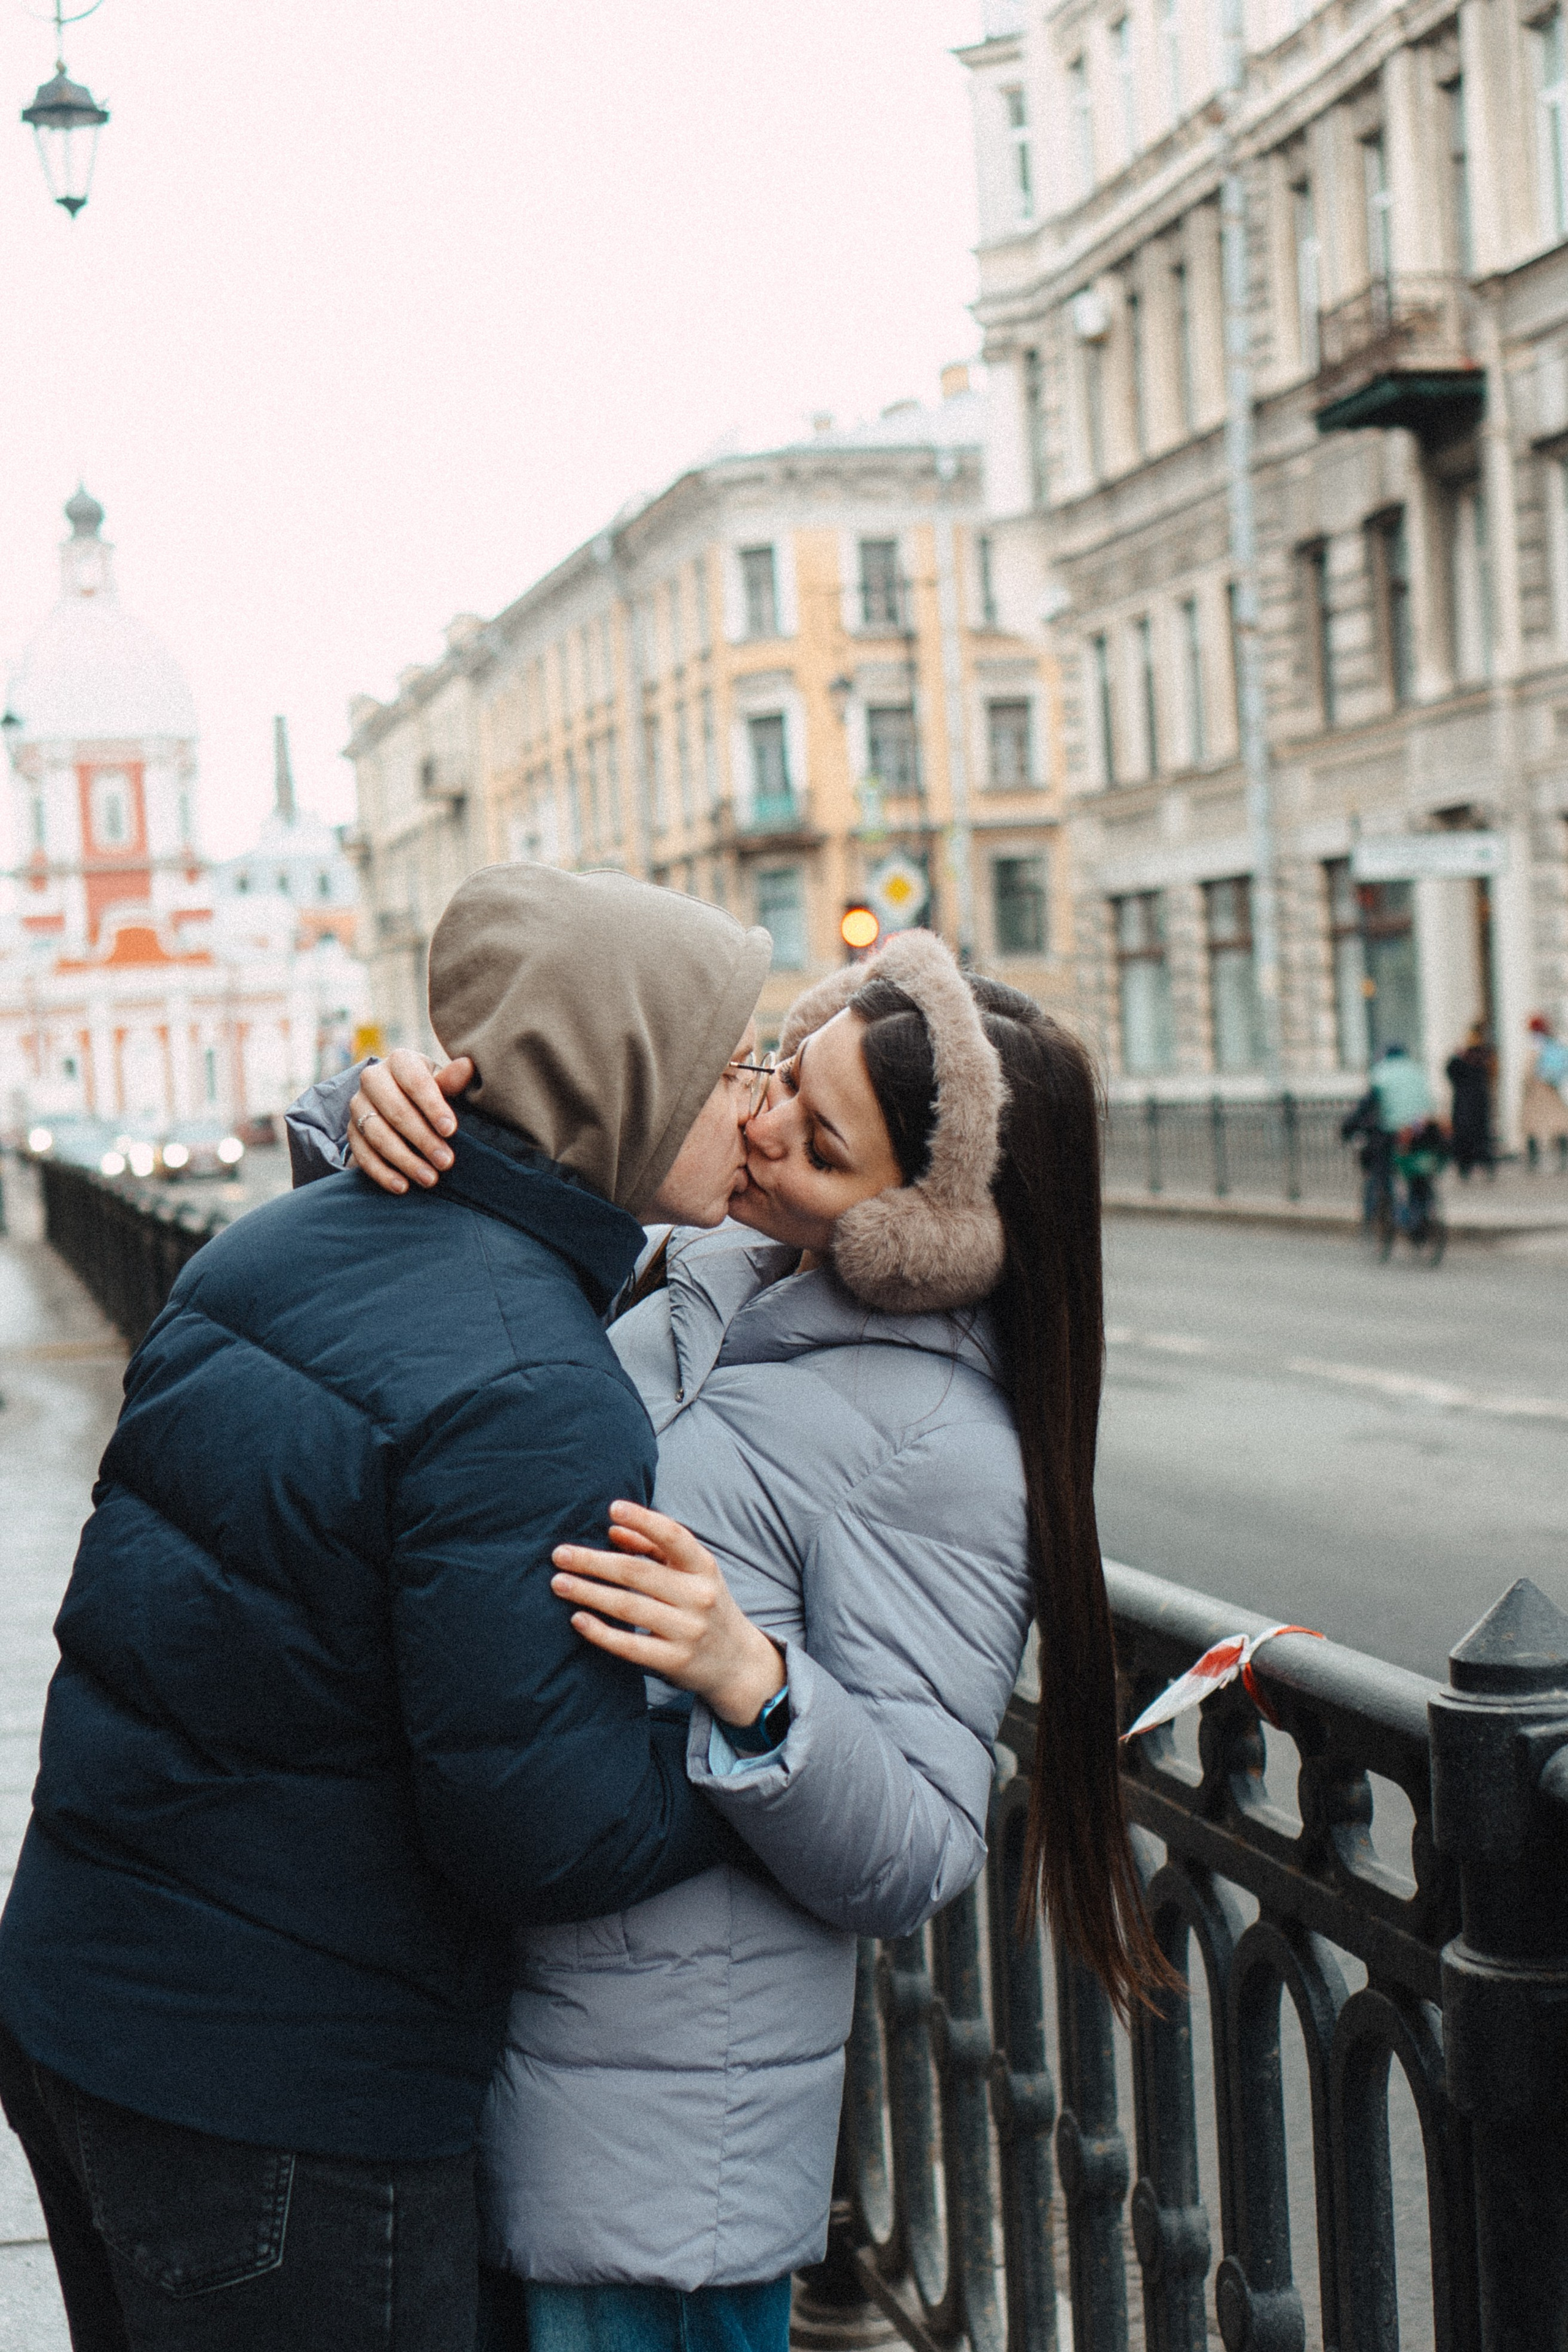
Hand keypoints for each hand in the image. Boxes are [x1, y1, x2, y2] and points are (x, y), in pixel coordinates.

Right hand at [347, 1050, 474, 1193]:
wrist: (402, 1100)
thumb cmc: (431, 1092)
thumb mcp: (443, 1084)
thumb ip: (451, 1081)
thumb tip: (466, 1066)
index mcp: (399, 1061)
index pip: (415, 1082)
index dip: (433, 1106)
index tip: (451, 1130)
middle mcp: (372, 1078)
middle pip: (396, 1111)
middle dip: (423, 1139)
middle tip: (446, 1162)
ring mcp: (358, 1105)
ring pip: (378, 1134)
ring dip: (405, 1160)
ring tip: (430, 1179)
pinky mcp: (350, 1130)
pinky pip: (362, 1154)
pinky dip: (382, 1172)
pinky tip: (402, 1186)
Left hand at [551, 1501, 785, 1727]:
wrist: (738, 1663)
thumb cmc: (705, 1606)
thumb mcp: (692, 1573)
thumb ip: (655, 1548)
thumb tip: (613, 1529)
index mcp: (703, 1567)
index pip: (674, 1537)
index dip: (644, 1520)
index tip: (612, 1507)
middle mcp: (699, 1597)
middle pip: (637, 1573)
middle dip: (594, 1562)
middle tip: (559, 1555)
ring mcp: (688, 1631)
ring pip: (629, 1607)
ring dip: (589, 1593)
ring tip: (559, 1583)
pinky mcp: (675, 1661)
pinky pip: (631, 1645)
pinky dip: (601, 1632)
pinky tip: (578, 1619)